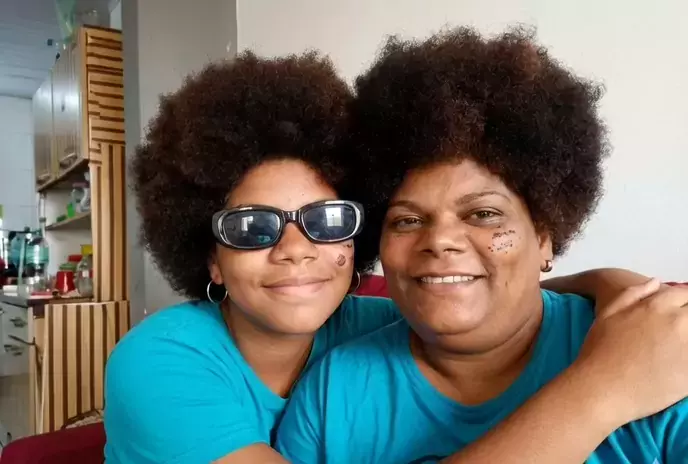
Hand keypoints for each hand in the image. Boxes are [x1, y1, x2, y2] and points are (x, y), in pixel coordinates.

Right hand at [571, 279, 687, 425]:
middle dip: (687, 318)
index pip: (684, 295)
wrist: (601, 388)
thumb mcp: (607, 314)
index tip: (677, 314)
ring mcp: (686, 346)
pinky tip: (679, 363)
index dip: (682, 303)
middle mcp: (675, 322)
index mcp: (656, 306)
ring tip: (676, 347)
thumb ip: (632, 294)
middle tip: (676, 333)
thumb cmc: (598, 351)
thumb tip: (655, 282)